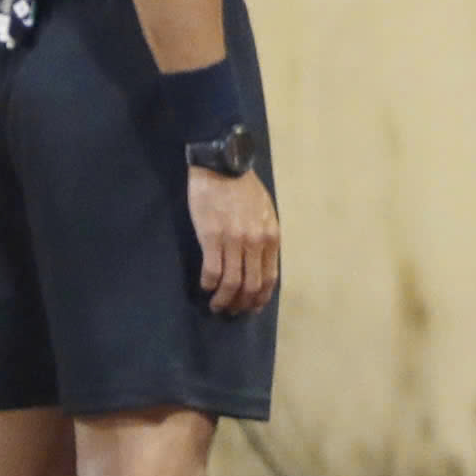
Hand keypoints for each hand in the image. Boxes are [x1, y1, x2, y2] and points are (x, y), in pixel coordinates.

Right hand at [190, 169, 279, 315]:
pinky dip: (209, 284)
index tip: (250, 308)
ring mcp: (234, 241)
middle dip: (241, 305)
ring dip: (223, 300)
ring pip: (231, 284)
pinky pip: (212, 271)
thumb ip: (265, 237)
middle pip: (251, 286)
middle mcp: (256, 243)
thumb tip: (261, 263)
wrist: (222, 164)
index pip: (269, 279)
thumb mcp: (266, 212)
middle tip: (231, 311)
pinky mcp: (212, 237)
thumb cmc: (244, 187)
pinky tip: (205, 286)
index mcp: (271, 237)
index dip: (259, 298)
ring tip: (216, 305)